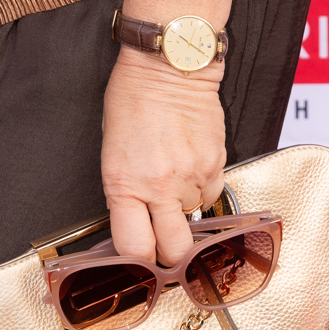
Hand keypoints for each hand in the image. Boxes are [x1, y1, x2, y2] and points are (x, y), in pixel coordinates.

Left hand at [100, 48, 226, 266]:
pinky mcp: (217, 165)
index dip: (138, 262)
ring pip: (195, 221)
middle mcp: (160, 186)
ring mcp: (192, 177)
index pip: (135, 248)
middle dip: (172, 257)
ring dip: (184, 212)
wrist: (170, 67)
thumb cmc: (133, 98)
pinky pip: (211, 196)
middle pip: (176, 252)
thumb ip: (125, 189)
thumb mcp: (112, 149)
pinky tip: (190, 168)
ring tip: (173, 182)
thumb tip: (136, 220)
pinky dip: (201, 190)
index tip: (138, 260)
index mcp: (125, 183)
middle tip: (165, 246)